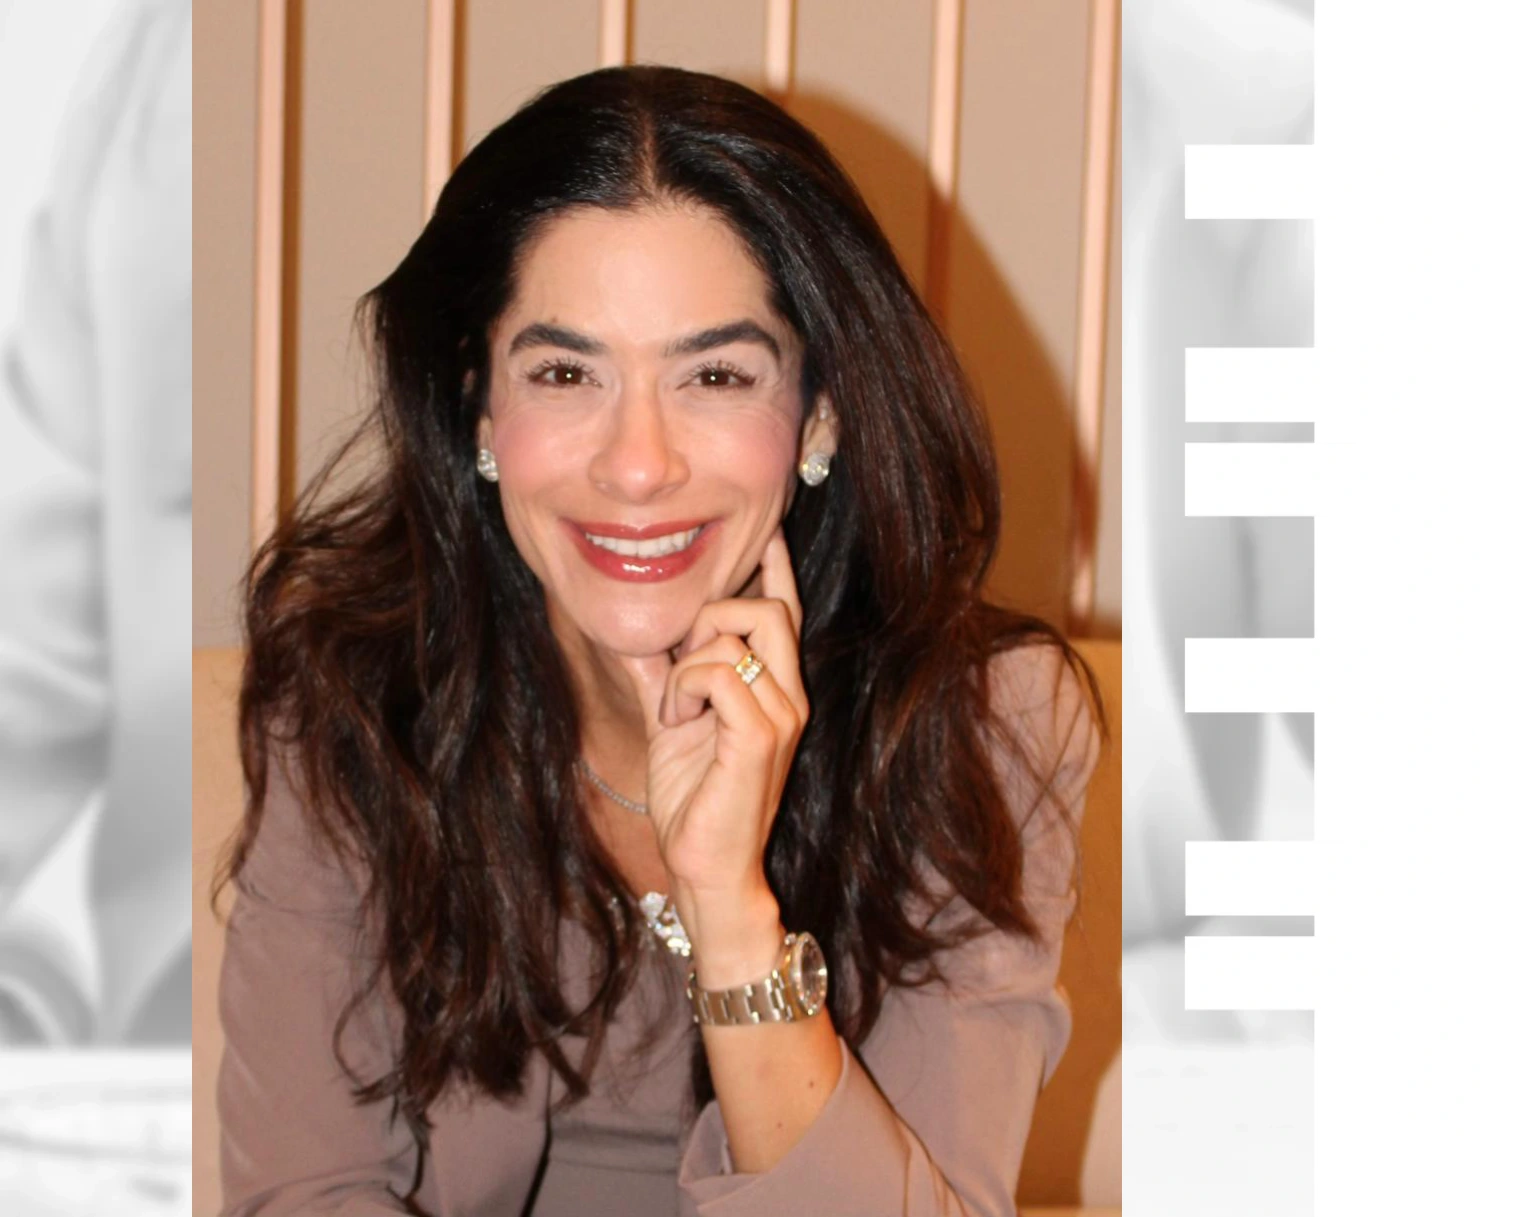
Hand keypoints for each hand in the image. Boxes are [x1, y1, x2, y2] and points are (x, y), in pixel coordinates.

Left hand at [615, 525, 808, 909]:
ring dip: (687, 662)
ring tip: (677, 709)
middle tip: (680, 671)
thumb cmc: (695, 803)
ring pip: (736, 632)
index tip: (770, 530)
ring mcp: (782, 714)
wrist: (706, 870)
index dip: (777, 568)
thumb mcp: (674, 723)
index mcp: (776, 690)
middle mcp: (790, 696)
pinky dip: (685, 688)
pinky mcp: (760, 736)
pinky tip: (678, 722)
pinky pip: (719, 671)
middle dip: (710, 618)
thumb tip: (638, 634)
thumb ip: (663, 676)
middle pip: (766, 607)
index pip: (785, 612)